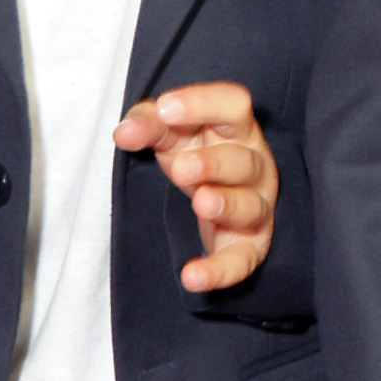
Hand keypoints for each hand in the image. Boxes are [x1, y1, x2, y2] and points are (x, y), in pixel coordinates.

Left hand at [112, 78, 277, 293]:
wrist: (211, 198)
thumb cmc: (194, 153)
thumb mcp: (168, 133)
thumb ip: (147, 124)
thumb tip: (124, 132)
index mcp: (236, 128)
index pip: (233, 105)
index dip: (202, 103)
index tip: (166, 107)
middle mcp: (255, 165)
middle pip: (243, 160)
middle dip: (212, 164)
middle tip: (179, 169)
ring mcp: (256, 206)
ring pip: (251, 206)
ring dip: (228, 204)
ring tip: (201, 203)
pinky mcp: (249, 246)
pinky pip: (241, 261)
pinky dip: (219, 271)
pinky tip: (191, 276)